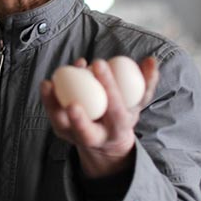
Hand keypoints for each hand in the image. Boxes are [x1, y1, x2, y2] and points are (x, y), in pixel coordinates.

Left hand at [40, 57, 158, 177]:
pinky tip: (50, 81)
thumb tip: (151, 59)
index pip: (115, 109)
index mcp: (118, 129)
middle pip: (85, 130)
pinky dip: (50, 99)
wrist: (107, 140)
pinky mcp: (61, 131)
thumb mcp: (138, 102)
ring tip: (49, 82)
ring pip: (61, 124)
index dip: (108, 86)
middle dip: (78, 116)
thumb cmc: (123, 113)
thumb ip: (147, 82)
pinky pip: (52, 115)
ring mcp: (76, 136)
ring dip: (52, 104)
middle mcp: (96, 137)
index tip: (99, 62)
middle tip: (70, 95)